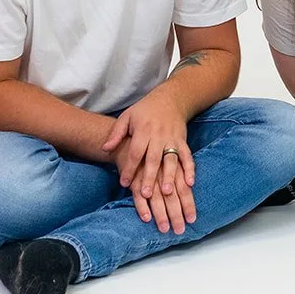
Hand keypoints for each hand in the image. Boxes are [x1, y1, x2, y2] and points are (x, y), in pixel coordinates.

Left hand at [102, 94, 196, 233]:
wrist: (170, 99)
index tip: (123, 183)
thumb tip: (104, 149)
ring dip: (170, 176)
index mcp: (143, 130)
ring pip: (171, 160)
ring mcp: (173, 139)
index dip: (129, 168)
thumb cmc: (144, 110)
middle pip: (154, 159)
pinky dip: (190, 169)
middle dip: (150, 177)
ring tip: (167, 192)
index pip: (135, 152)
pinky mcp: (183, 142)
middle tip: (145, 194)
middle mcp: (159, 136)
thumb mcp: (127, 117)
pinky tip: (190, 183)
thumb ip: (116, 134)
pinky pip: (187, 157)